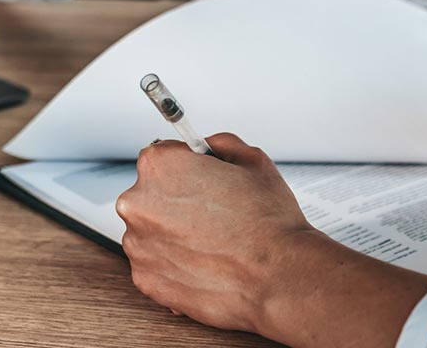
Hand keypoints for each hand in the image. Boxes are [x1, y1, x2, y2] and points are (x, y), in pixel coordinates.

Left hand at [116, 133, 426, 345]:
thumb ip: (224, 145)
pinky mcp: (148, 281)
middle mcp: (143, 203)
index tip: (197, 176)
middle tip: (217, 214)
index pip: (159, 152)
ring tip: (220, 242)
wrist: (284, 279)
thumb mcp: (256, 162)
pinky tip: (212, 264)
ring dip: (177, 233)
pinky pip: (156, 265)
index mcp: (164, 166)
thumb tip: (211, 144)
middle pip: (152, 192)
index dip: (187, 166)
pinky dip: (176, 265)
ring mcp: (142, 245)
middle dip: (181, 200)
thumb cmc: (277, 222)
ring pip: (152, 230)